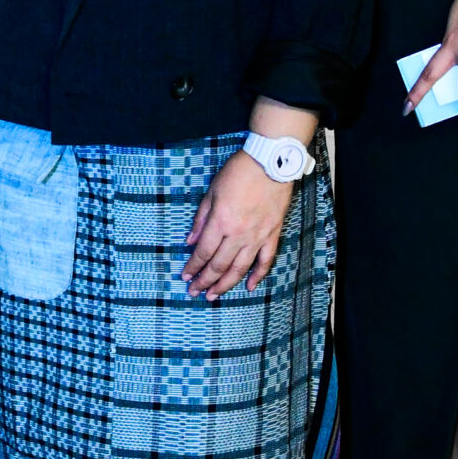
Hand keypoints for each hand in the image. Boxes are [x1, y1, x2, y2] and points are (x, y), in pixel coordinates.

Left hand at [184, 153, 296, 298]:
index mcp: (220, 222)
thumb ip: (201, 220)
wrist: (271, 163)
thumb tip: (190, 242)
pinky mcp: (272, 234)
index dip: (193, 267)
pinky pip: (265, 261)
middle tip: (195, 292)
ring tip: (214, 295)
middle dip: (204, 281)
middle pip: (219, 265)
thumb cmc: (238, 172)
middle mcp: (238, 234)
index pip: (203, 252)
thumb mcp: (211, 192)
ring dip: (225, 284)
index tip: (185, 277)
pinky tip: (248, 286)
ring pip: (240, 268)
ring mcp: (257, 237)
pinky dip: (257, 276)